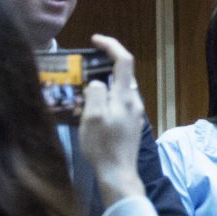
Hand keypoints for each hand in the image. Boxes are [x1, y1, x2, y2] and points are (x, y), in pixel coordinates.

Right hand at [78, 35, 146, 206]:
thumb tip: (97, 83)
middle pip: (121, 75)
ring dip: (103, 86)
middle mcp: (134, 102)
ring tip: (82, 93)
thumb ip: (95, 93)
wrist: (118, 175)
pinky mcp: (131, 126)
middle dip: (103, 67)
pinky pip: (118, 105)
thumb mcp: (92, 117)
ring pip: (119, 91)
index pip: (124, 60)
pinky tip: (91, 112)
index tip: (94, 40)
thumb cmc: (103, 146)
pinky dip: (105, 101)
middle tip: (82, 71)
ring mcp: (134, 115)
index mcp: (125, 96)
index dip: (111, 45)